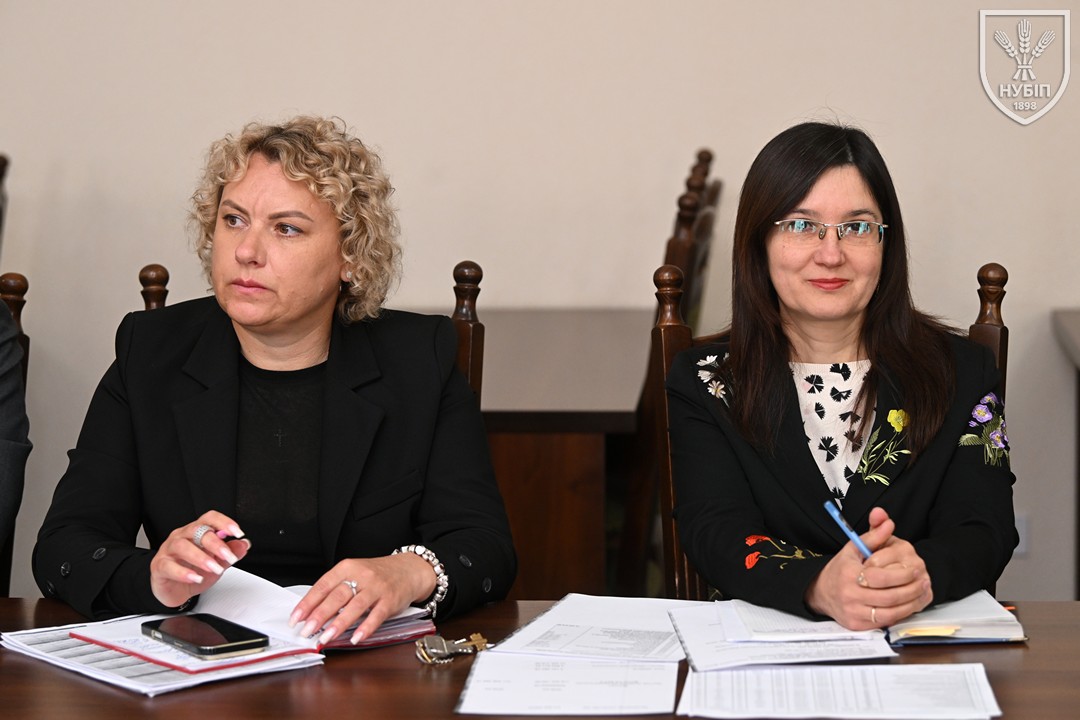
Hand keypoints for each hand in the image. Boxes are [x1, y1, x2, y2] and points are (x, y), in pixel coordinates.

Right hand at [149, 512, 250, 607]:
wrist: (174, 589)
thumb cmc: (194, 570)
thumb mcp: (217, 562)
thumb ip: (230, 552)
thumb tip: (244, 544)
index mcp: (196, 532)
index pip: (209, 518)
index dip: (224, 522)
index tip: (238, 532)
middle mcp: (181, 537)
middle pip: (197, 531)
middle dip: (215, 544)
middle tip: (228, 556)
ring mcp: (168, 551)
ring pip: (182, 546)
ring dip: (201, 557)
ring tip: (214, 568)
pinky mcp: (159, 567)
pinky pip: (168, 566)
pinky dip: (183, 573)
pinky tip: (195, 578)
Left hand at [289, 553, 436, 645]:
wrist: (409, 569)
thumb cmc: (378, 575)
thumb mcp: (355, 574)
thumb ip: (336, 590)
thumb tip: (313, 612)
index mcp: (348, 567)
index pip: (323, 586)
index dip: (307, 603)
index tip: (296, 618)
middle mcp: (362, 576)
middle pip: (337, 596)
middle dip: (319, 615)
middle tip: (306, 630)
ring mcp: (377, 588)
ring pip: (355, 606)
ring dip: (339, 623)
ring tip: (326, 637)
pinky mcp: (390, 600)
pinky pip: (376, 615)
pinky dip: (365, 627)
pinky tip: (355, 638)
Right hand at [805, 507, 932, 629]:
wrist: (821, 592)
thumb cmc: (841, 569)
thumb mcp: (853, 549)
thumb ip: (873, 536)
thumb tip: (887, 522)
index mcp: (849, 573)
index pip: (882, 576)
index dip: (903, 574)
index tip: (916, 569)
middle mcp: (849, 594)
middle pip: (889, 596)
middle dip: (911, 590)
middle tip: (923, 582)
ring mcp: (853, 612)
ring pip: (890, 612)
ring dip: (909, 604)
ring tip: (920, 593)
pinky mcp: (856, 625)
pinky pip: (884, 622)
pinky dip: (899, 614)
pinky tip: (907, 605)